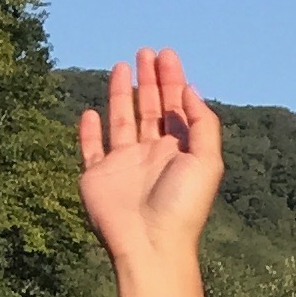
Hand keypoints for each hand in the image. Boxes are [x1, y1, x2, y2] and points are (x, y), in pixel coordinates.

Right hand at [78, 46, 223, 268]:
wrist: (150, 244)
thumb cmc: (182, 206)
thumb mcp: (207, 161)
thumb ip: (201, 123)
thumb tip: (189, 89)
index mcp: (178, 151)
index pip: (175, 108)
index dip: (172, 80)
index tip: (166, 54)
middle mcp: (151, 155)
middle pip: (150, 109)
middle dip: (150, 80)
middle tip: (146, 52)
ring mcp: (123, 165)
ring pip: (121, 121)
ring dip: (122, 94)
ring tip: (122, 66)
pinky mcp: (97, 177)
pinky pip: (91, 150)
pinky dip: (89, 132)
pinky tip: (90, 113)